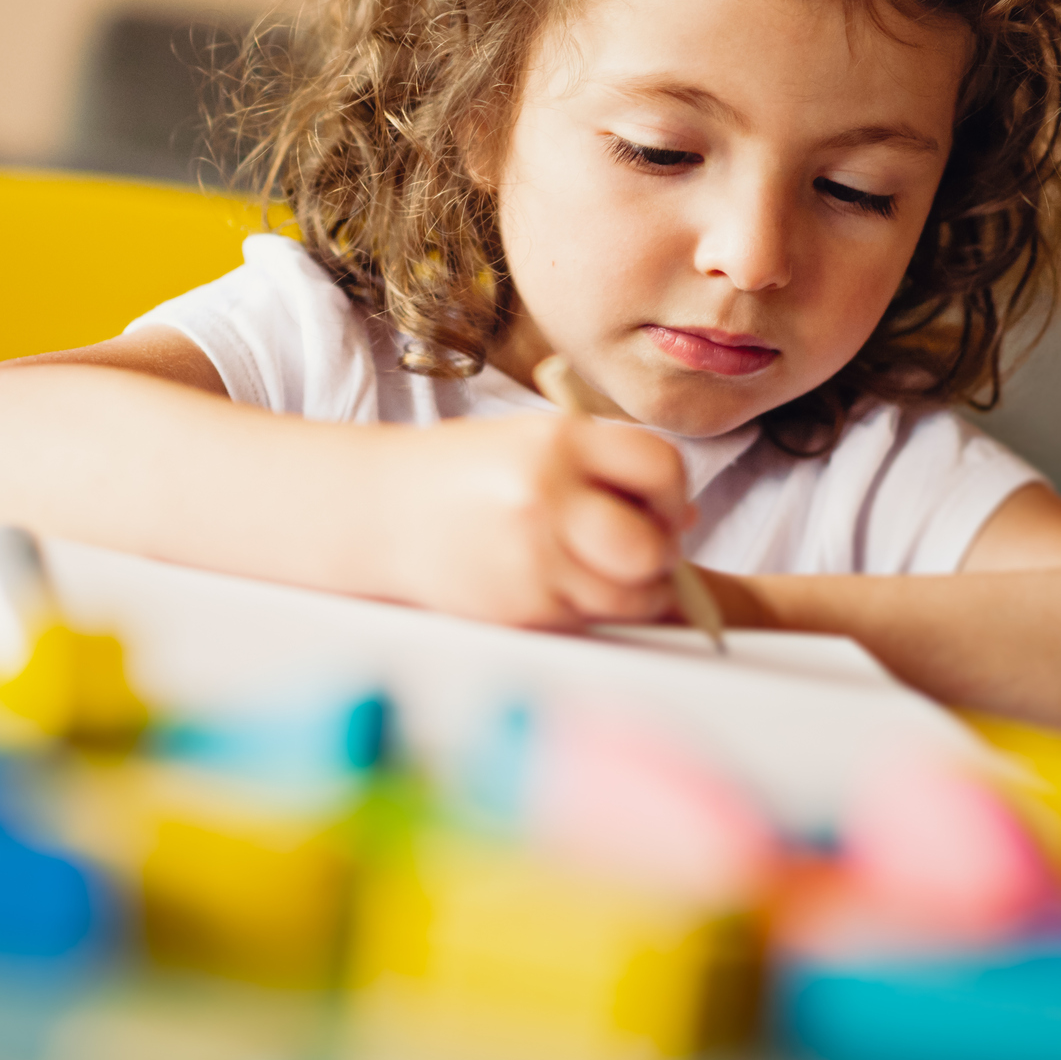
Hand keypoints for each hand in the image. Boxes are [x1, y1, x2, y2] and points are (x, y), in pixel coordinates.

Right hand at [373, 414, 693, 627]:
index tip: (660, 505)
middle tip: (641, 549)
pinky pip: (591, 619)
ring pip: (631, 594)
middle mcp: (549, 495)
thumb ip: (602, 469)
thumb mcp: (528, 444)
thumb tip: (685, 515)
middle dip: (660, 552)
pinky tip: (563, 586)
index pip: (660, 466)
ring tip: (604, 572)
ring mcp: (534, 556)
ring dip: (634, 590)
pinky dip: (593, 610)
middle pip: (652, 544)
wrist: (375, 511)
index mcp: (557, 440)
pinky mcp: (521, 607)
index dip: (672, 493)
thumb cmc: (459, 476)